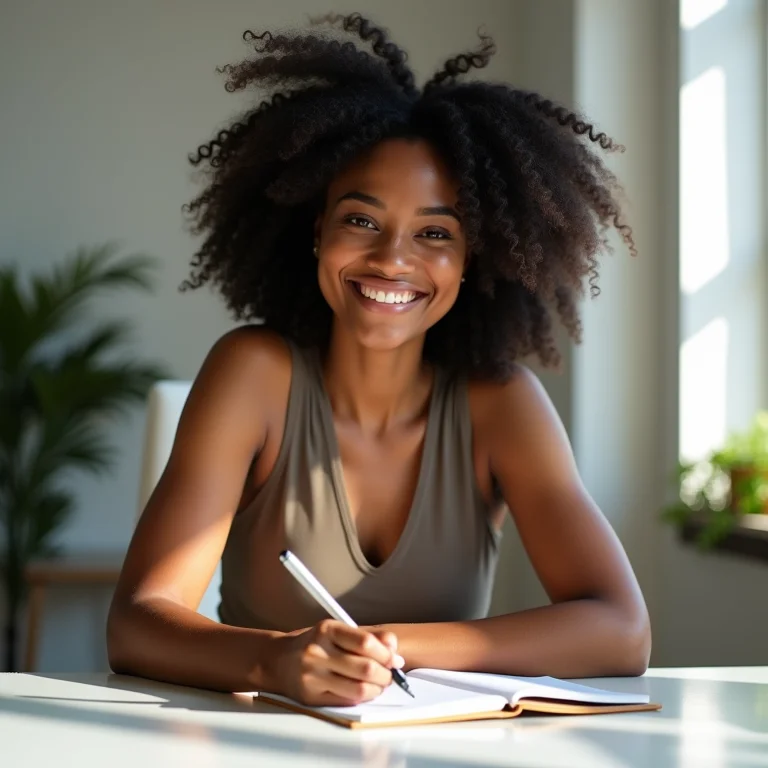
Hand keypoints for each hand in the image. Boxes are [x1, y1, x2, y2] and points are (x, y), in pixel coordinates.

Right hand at [271, 619, 403, 705]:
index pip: (365, 643)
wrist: (278, 660)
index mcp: (327, 630)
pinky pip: (347, 701)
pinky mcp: (311, 697)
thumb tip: (394, 648)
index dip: (387, 654)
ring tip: (379, 684)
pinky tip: (364, 691)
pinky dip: (362, 698)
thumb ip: (368, 636)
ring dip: (377, 689)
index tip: (395, 660)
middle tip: (390, 674)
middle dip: (385, 674)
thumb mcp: (338, 632)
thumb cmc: (315, 644)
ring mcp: (312, 676)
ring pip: (359, 689)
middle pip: (365, 668)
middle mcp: (317, 652)